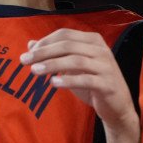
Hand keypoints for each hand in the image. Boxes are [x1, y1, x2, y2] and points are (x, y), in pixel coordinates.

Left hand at [20, 28, 137, 131]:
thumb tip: (30, 44)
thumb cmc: (92, 84)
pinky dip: (68, 80)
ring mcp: (106, 66)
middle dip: (44, 52)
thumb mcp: (72, 67)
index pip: (65, 34)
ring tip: (35, 71)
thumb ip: (55, 54)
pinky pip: (85, 79)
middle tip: (25, 61)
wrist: (117, 107)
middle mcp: (101, 50)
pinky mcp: (108, 84)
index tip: (29, 52)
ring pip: (75, 61)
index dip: (45, 41)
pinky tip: (53, 83)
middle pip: (68, 45)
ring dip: (52, 65)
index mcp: (93, 40)